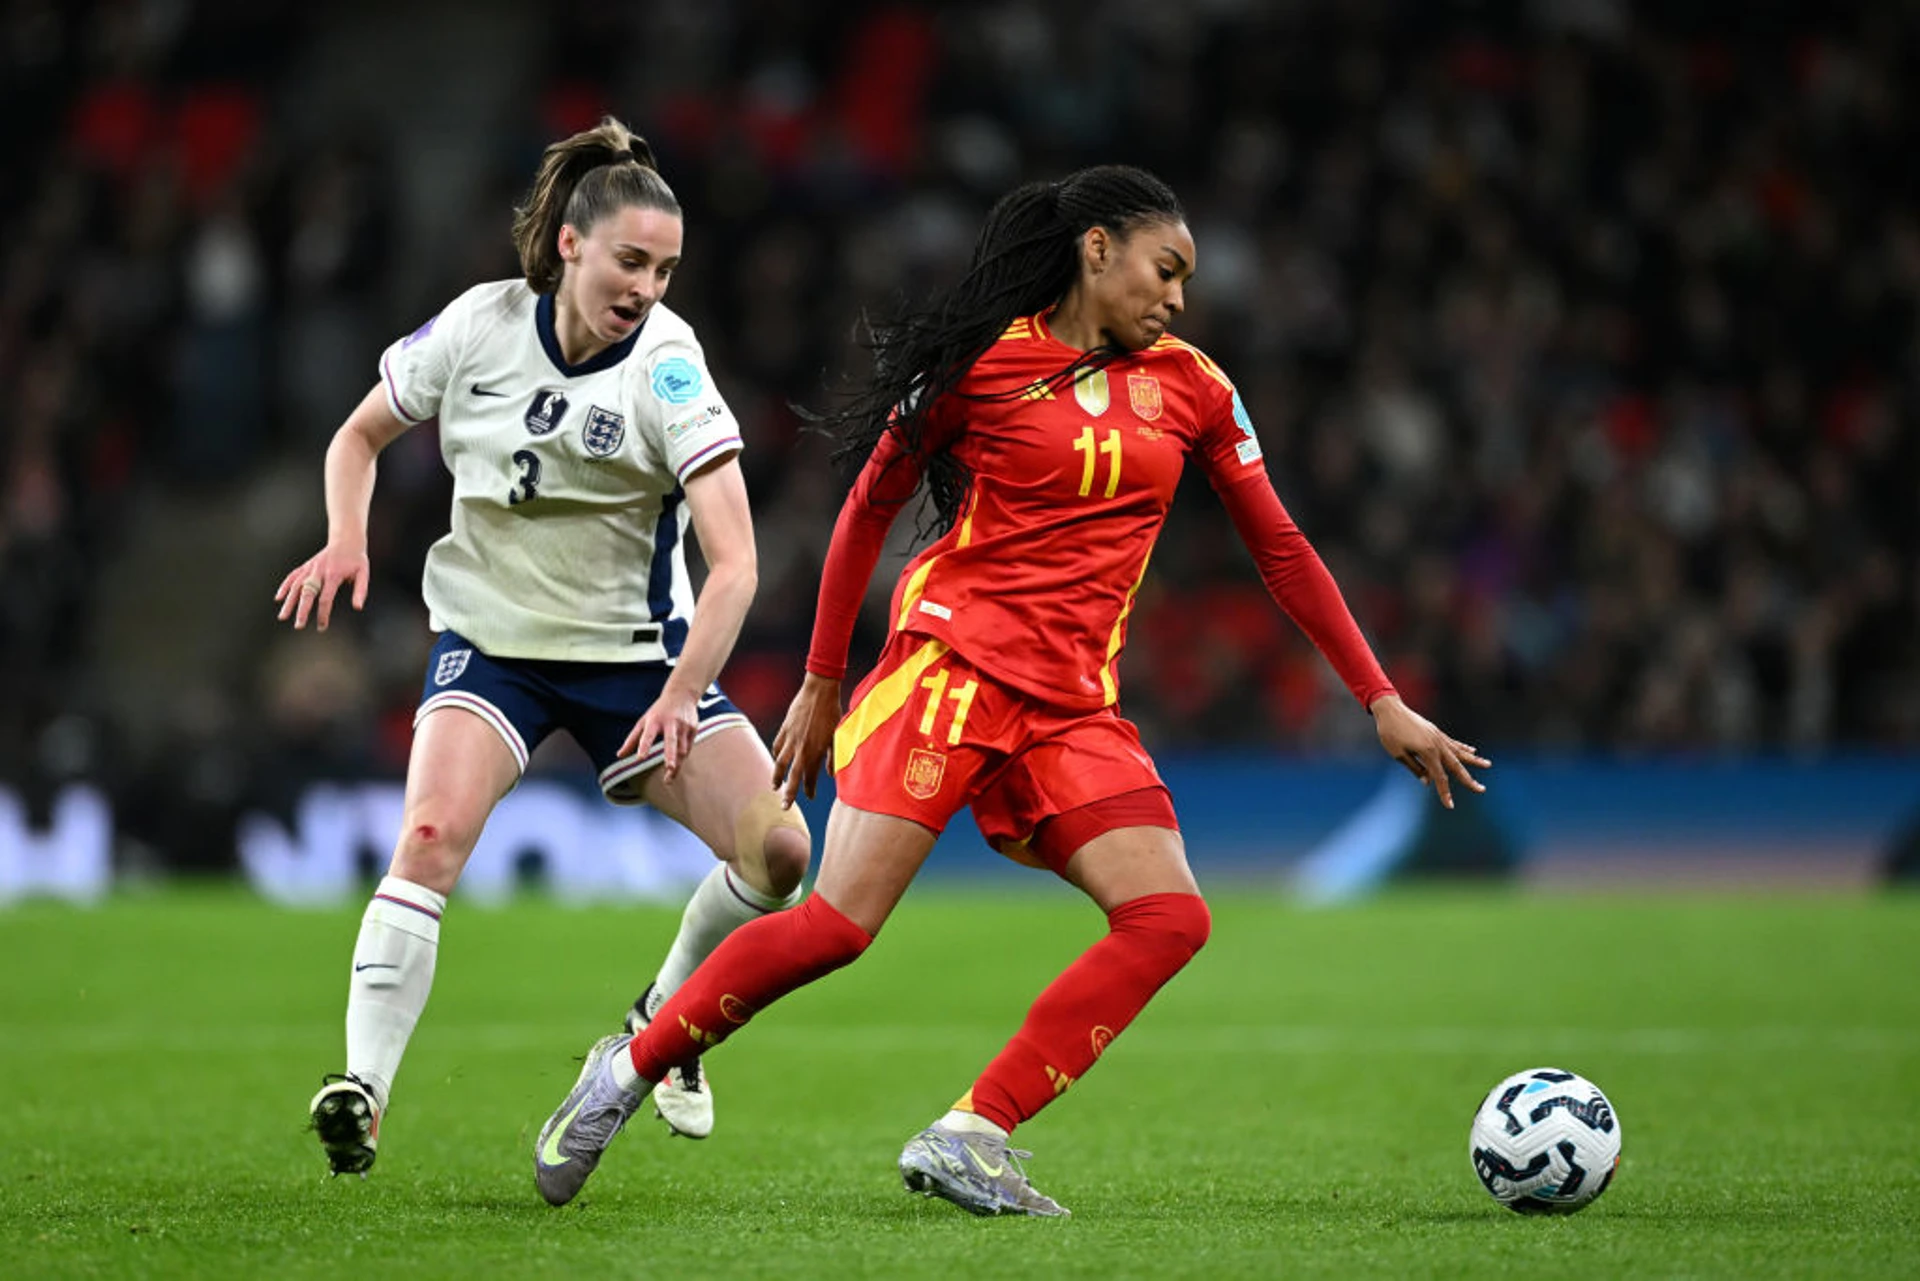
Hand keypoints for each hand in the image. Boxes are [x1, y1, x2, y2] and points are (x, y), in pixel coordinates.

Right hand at [275, 545, 369, 630]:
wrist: (346, 540)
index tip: (321, 626)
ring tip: (283, 617)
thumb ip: (361, 590)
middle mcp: (318, 571)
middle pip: (307, 592)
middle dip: (302, 610)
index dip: (323, 613)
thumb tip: (358, 607)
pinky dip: (284, 586)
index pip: (326, 598)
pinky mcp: (306, 566)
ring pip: (296, 585)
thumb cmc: (356, 559)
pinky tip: (278, 598)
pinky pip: (292, 576)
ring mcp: (310, 568)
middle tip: (298, 626)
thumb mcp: (363, 573)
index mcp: (333, 575)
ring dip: (289, 602)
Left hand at [621, 683, 701, 782]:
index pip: (648, 734)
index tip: (640, 758)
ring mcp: (684, 726)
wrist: (682, 694)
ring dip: (676, 765)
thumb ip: (631, 740)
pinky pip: (687, 748)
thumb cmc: (658, 711)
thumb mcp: (643, 722)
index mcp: (655, 720)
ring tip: (668, 779)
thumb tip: (619, 756)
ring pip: (682, 750)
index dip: (644, 746)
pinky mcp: (694, 729)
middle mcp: (671, 722)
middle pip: (671, 742)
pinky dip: (682, 758)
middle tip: (669, 769)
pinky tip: (676, 765)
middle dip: (671, 756)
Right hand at [772, 673, 842, 805]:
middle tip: (784, 807)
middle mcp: (800, 748)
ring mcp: (790, 739)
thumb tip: (832, 774)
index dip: (809, 790)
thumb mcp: (838, 736)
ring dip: (776, 777)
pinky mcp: (784, 728)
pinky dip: (776, 754)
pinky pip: (777, 746)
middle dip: (788, 794)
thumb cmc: (832, 712)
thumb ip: (834, 757)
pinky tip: (777, 758)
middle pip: (791, 777)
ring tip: (774, 786)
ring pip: (779, 763)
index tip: (809, 796)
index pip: (809, 778)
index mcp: (815, 752)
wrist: (819, 691)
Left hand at [1369, 694, 1489, 808]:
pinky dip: (1464, 748)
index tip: (1450, 805)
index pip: (1439, 777)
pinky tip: (1473, 751)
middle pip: (1456, 766)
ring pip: (1460, 752)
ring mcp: (1438, 737)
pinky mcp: (1436, 732)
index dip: (1445, 792)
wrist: (1390, 709)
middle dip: (1469, 780)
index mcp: (1427, 752)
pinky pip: (1453, 743)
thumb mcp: (1398, 754)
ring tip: (1488, 765)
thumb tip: (1428, 782)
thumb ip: (1415, 768)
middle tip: (1482, 790)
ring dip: (1474, 760)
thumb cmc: (1390, 733)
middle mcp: (1437, 745)